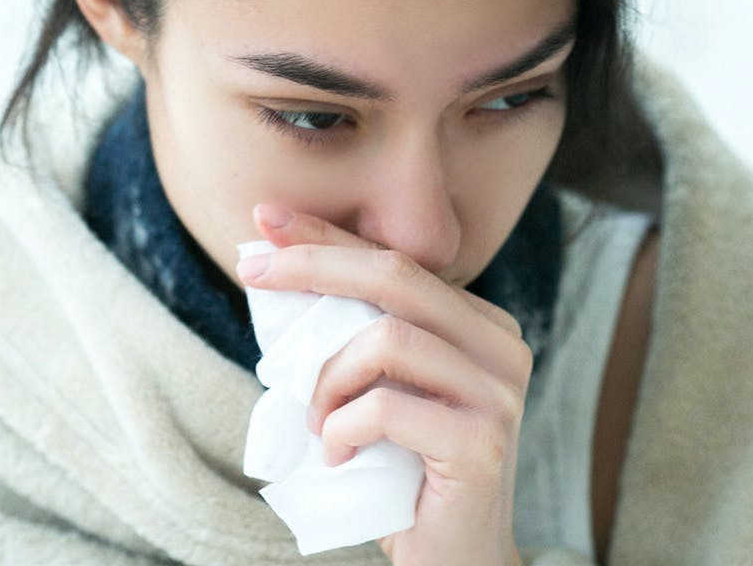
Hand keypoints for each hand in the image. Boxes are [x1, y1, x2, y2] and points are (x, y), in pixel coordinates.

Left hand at [235, 204, 528, 565]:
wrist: (456, 558)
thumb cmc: (405, 475)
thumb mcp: (378, 391)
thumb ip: (352, 336)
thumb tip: (275, 265)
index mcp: (480, 325)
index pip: (396, 261)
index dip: (327, 237)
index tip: (263, 220)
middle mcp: (501, 346)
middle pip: (396, 277)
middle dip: (313, 265)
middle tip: (251, 272)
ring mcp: (499, 393)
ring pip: (387, 340)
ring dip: (328, 381)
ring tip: (316, 423)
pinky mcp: (483, 441)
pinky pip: (386, 408)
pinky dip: (342, 429)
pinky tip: (339, 456)